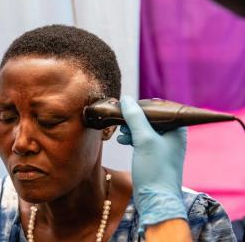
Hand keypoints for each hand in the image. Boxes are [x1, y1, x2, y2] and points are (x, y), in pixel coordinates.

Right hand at [117, 95, 187, 232]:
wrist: (156, 200)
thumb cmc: (155, 169)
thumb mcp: (144, 140)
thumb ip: (135, 118)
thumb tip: (126, 99)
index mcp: (177, 129)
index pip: (160, 108)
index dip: (143, 106)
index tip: (127, 107)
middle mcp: (173, 136)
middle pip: (151, 118)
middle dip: (134, 118)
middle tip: (121, 120)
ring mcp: (164, 147)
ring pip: (145, 129)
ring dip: (131, 128)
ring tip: (121, 133)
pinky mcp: (155, 156)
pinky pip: (143, 140)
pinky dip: (132, 138)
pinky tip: (123, 140)